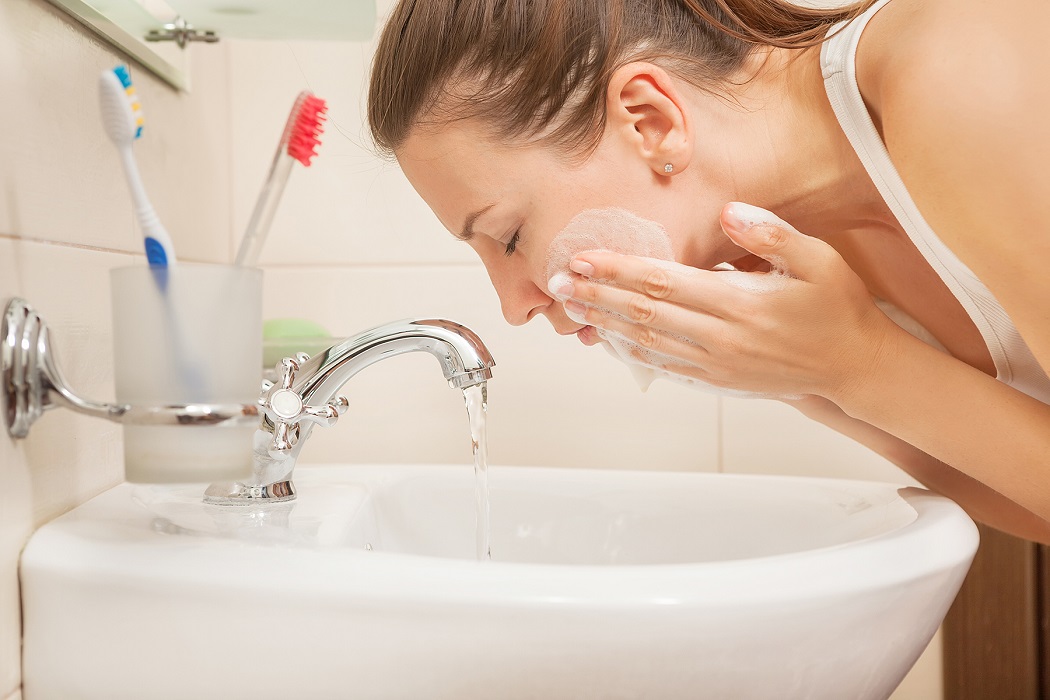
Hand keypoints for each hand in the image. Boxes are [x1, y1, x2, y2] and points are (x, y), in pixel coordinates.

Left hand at [561, 202, 898, 399]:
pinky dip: (629, 351)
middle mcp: (720, 337)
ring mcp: (715, 363)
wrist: (853, 368)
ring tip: (571, 307)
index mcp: (739, 303)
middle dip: (597, 296)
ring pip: (645, 342)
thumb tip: (728, 213)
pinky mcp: (716, 380)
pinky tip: (607, 338)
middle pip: (642, 313)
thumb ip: (772, 235)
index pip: (663, 282)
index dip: (618, 270)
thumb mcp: (819, 261)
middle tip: (557, 282)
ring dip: (604, 324)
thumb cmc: (836, 309)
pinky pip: (662, 365)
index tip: (583, 258)